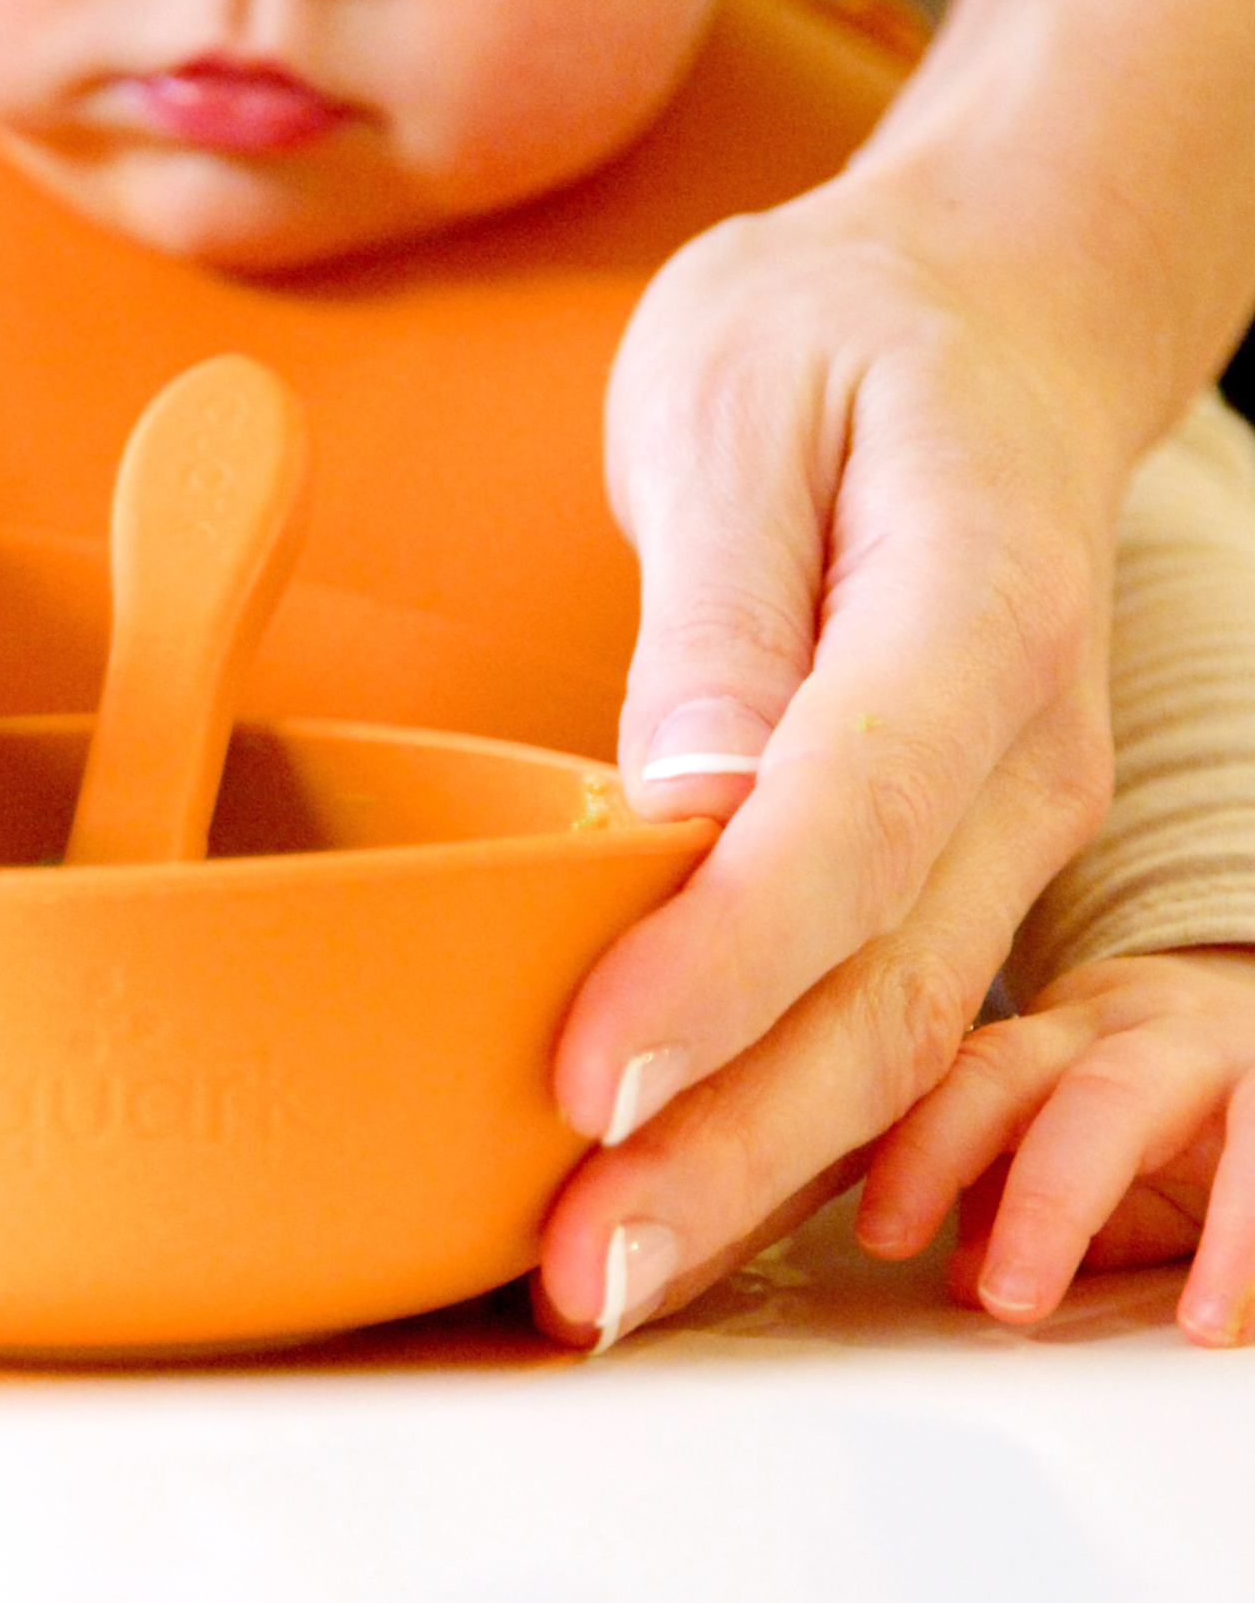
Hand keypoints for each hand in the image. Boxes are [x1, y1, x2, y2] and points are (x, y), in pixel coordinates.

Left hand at [540, 169, 1140, 1342]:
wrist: (976, 322)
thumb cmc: (837, 339)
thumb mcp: (741, 405)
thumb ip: (721, 614)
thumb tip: (683, 802)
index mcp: (974, 608)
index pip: (852, 820)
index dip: (724, 966)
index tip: (590, 1076)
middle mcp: (1019, 746)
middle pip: (881, 982)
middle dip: (729, 1143)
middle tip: (582, 1272)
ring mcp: (1003, 817)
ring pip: (893, 1034)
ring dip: (753, 1169)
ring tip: (605, 1280)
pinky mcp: (950, 853)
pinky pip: (881, 1008)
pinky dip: (783, 1114)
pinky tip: (685, 1191)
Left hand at [860, 949, 1254, 1348]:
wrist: (1247, 1017)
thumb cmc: (1142, 1090)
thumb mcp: (1062, 1130)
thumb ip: (1005, 1198)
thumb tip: (959, 1278)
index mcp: (1060, 1036)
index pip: (980, 1077)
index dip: (927, 1153)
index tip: (883, 1237)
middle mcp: (1154, 1033)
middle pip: (1096, 1092)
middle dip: (1052, 1199)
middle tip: (1013, 1299)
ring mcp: (1248, 1058)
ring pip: (1246, 1126)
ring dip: (1228, 1232)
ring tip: (1200, 1322)